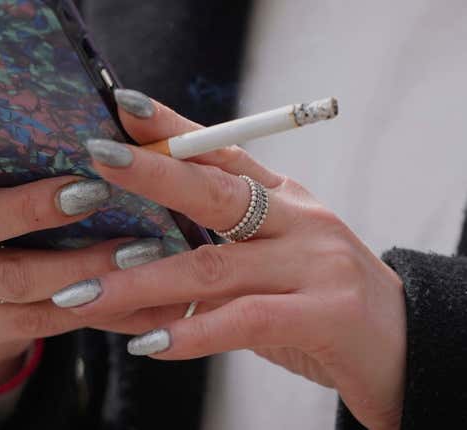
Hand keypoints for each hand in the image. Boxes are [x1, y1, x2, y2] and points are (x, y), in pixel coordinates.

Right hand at [0, 122, 198, 391]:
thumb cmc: (0, 229)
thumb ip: (26, 164)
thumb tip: (110, 115)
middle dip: (33, 208)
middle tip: (93, 192)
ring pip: (15, 280)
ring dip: (81, 265)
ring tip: (139, 251)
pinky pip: (46, 320)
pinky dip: (98, 308)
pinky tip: (140, 299)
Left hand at [52, 91, 406, 428]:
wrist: (401, 346)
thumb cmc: (322, 300)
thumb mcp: (273, 261)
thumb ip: (217, 252)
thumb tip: (133, 256)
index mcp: (284, 198)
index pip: (223, 151)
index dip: (173, 128)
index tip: (122, 109)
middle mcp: (300, 219)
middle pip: (217, 190)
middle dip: (153, 174)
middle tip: (96, 161)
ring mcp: (316, 264)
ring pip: (214, 265)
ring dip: (142, 281)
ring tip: (83, 292)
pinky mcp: (326, 314)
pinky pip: (244, 320)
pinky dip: (191, 332)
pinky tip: (148, 342)